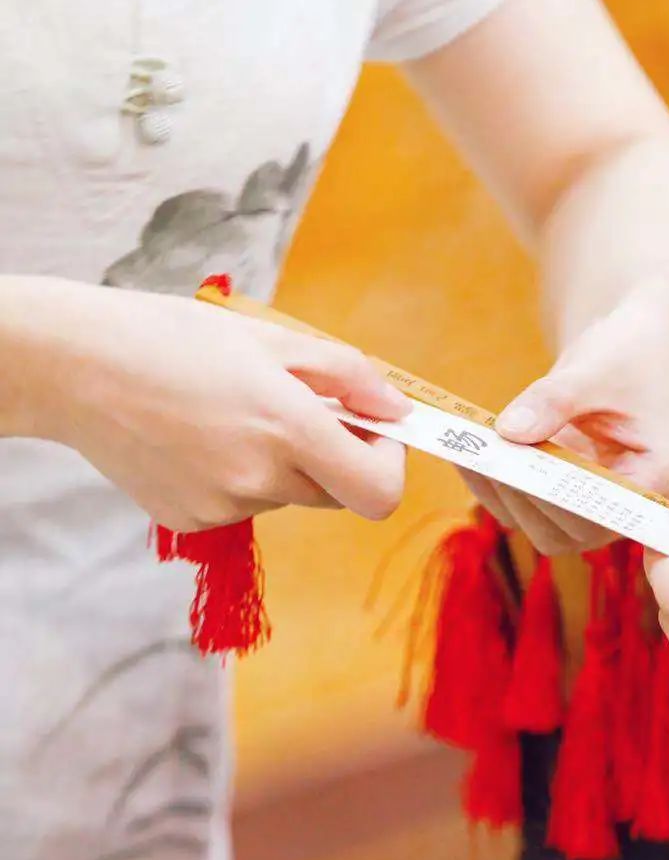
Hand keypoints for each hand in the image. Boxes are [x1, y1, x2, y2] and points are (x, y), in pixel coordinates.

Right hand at [16, 279, 408, 531]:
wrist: (77, 366)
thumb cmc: (174, 338)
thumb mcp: (272, 339)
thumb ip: (348, 376)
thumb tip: (398, 410)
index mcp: (289, 429)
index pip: (378, 492)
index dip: (388, 464)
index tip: (374, 433)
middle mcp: (259, 479)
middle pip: (335, 493)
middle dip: (334, 456)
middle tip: (297, 407)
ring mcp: (223, 507)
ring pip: (286, 495)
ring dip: (279, 462)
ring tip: (228, 413)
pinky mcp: (192, 521)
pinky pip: (242, 504)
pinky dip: (237, 476)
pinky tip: (198, 437)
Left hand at [464, 285, 668, 552]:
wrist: (635, 344)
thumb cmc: (630, 351)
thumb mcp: (594, 368)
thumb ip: (553, 401)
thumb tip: (508, 433)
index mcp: (660, 479)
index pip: (604, 513)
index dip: (555, 499)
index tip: (512, 471)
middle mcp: (632, 505)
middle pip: (570, 531)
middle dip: (522, 497)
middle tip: (479, 458)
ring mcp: (599, 504)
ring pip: (542, 525)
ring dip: (502, 493)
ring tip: (467, 451)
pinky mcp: (570, 495)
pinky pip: (528, 505)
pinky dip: (497, 483)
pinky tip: (469, 451)